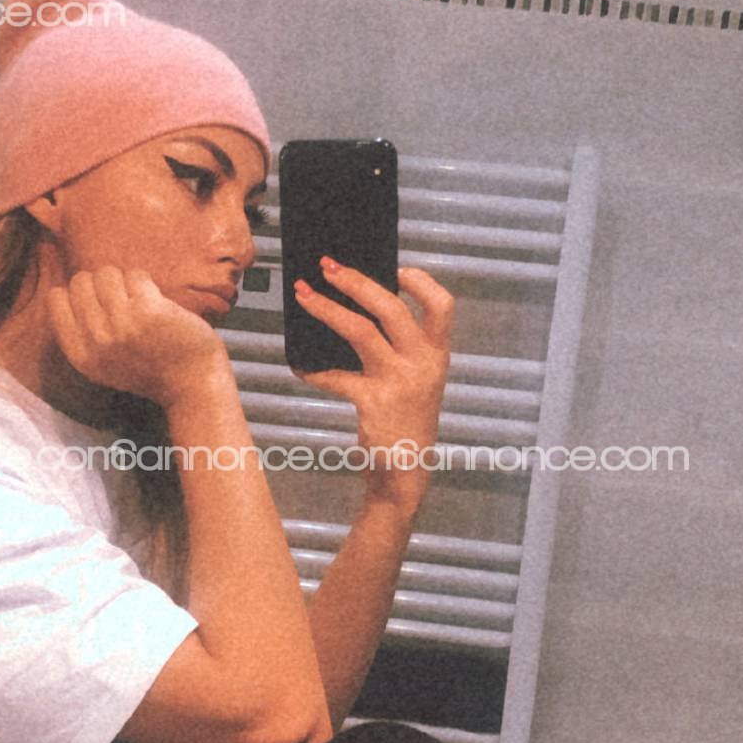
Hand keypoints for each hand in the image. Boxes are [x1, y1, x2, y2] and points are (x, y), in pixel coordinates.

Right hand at [46, 264, 229, 409]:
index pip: (56, 299)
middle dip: (101, 283)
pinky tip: (156, 301)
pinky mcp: (147, 311)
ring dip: (124, 280)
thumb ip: (81, 335)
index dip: (77, 292)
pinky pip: (135, 275)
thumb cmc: (150, 370)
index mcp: (80, 355)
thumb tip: (66, 289)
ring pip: (106, 273)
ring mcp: (121, 325)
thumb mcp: (102, 365)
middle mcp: (96, 340)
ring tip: (139, 300)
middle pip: (81, 281)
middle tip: (123, 300)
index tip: (98, 302)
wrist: (192, 384)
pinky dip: (146, 283)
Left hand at [291, 258, 453, 512]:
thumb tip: (357, 308)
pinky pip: (336, 376)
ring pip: (360, 331)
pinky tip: (300, 366)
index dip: (421, 282)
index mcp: (437, 355)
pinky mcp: (373, 402)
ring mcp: (399, 383)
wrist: (406, 475)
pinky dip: (313, 370)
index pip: (442, 306)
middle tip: (327, 267)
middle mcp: (424, 365)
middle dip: (355, 281)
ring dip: (326, 308)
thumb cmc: (406, 422)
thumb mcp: (417, 381)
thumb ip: (400, 350)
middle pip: (391, 308)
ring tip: (303, 295)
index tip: (396, 268)